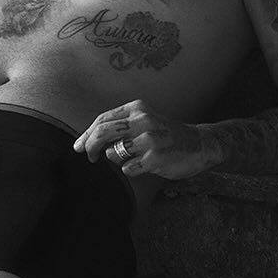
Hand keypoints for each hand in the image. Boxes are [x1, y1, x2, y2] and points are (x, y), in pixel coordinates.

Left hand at [73, 100, 220, 179]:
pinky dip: (130, 169)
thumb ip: (121, 125)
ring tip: (133, 157)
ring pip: (113, 153)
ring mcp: (148, 139)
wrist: (200, 144)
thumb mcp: (144, 120)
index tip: (78, 146)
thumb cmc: (166, 135)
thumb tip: (88, 140)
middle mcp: (142, 120)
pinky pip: (127, 168)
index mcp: (137, 108)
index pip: (102, 120)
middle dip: (90, 147)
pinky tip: (144, 165)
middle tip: (89, 156)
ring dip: (116, 159)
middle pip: (102, 133)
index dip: (86, 135)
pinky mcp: (154, 158)